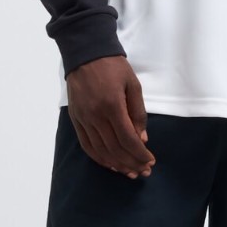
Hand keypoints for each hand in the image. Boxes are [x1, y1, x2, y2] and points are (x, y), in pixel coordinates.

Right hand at [66, 56, 154, 177]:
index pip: (128, 139)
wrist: (86, 53)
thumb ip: (138, 113)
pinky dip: (99, 158)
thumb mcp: (133, 85)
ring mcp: (83, 119)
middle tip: (144, 171)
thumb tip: (142, 139)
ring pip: (100, 151)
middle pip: (115, 149)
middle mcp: (95, 116)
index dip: (140, 154)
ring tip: (130, 172)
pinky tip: (111, 164)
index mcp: (112, 105)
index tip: (150, 161)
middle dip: (132, 163)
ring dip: (117, 164)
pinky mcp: (75, 120)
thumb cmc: (113, 67)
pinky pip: (87, 146)